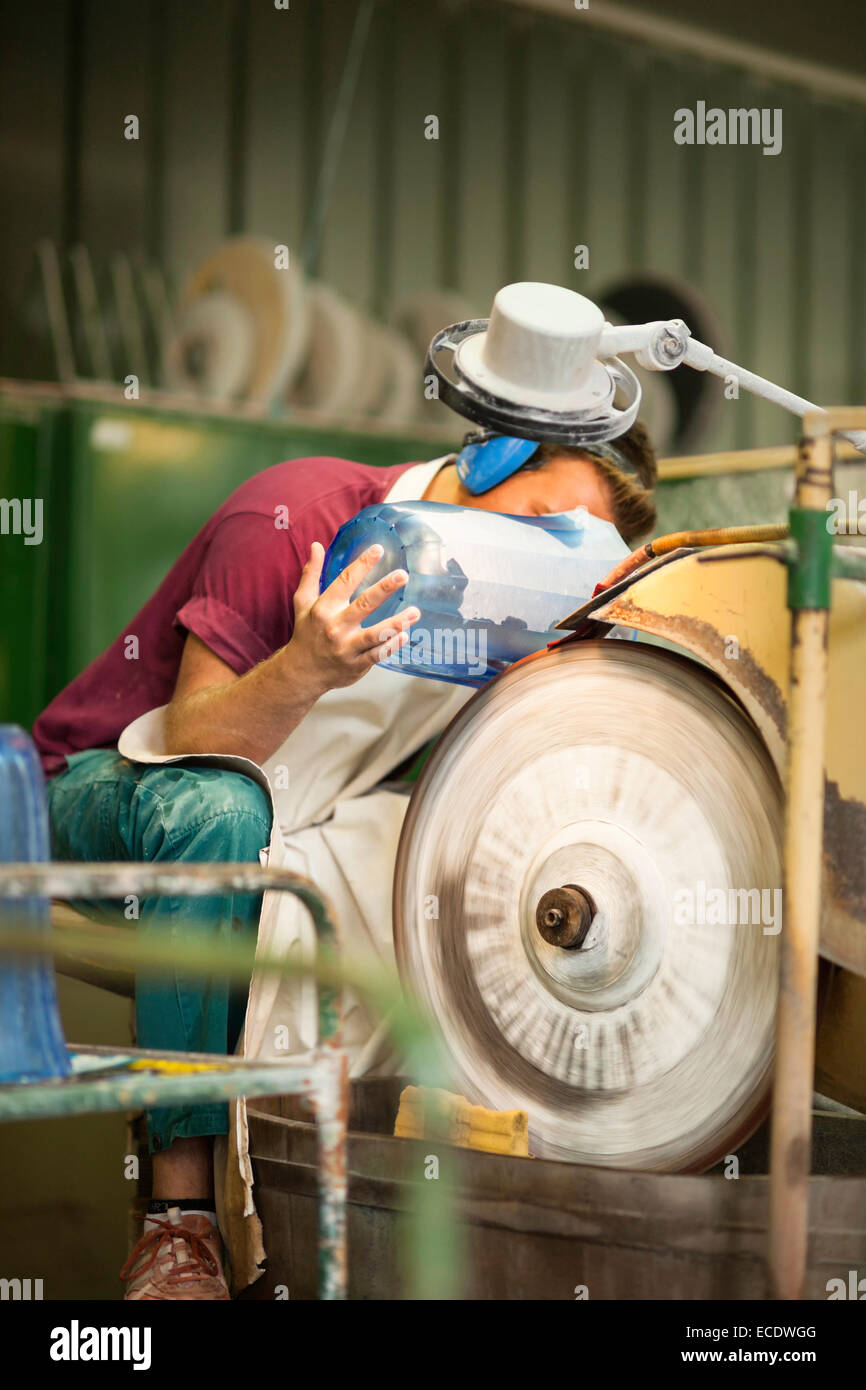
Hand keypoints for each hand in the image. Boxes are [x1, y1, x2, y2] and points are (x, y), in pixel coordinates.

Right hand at [289, 541, 418, 693]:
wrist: (302, 672)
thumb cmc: (306, 633)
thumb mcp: (303, 602)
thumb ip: (311, 574)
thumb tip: (317, 546)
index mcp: (323, 608)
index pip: (344, 581)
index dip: (361, 564)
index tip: (377, 549)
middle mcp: (335, 627)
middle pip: (363, 605)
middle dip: (384, 589)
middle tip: (402, 575)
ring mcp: (346, 647)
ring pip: (374, 635)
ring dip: (396, 623)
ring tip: (415, 612)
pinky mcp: (356, 665)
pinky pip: (377, 655)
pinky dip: (391, 646)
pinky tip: (406, 635)